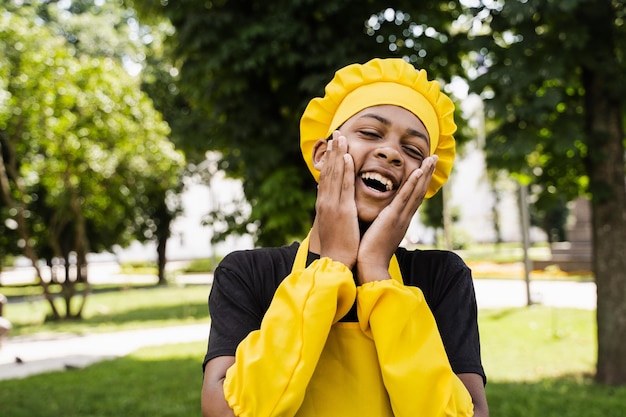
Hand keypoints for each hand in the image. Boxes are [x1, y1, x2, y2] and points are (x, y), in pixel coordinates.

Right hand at [315, 132, 359, 268]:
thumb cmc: (337, 247)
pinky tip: (346, 157)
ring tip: (340, 137)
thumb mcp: (332, 225)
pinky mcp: (342, 210)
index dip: (329, 161)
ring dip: (337, 155)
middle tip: (335, 133)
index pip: (326, 178)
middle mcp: (325, 201)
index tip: (332, 146)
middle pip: (328, 172)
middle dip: (332, 151)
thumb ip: (332, 211)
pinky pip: (343, 186)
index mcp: (324, 205)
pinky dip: (344, 171)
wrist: (335, 261)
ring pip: (334, 175)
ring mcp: (332, 205)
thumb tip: (332, 202)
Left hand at [356, 155, 437, 283]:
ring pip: (415, 191)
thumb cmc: (370, 252)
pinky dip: (412, 184)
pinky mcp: (393, 218)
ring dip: (424, 173)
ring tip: (432, 158)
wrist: (370, 266)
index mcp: (400, 219)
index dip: (420, 181)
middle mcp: (404, 217)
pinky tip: (418, 172)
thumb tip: (379, 216)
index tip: (425, 167)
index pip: (412, 196)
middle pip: (419, 191)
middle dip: (427, 173)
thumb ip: (381, 222)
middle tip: (434, 157)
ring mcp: (400, 217)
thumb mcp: (378, 232)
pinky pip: (404, 198)